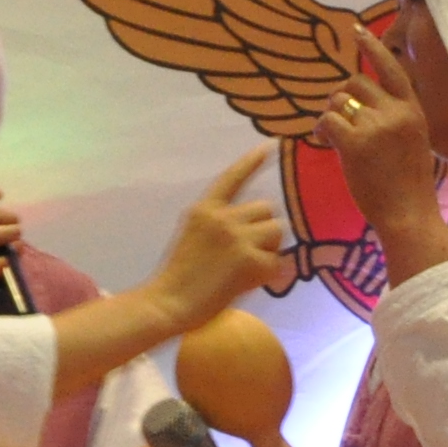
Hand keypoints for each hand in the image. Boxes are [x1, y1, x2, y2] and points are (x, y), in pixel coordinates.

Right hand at [146, 148, 288, 328]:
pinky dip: (269, 275)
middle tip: (249, 253)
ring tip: (249, 267)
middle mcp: (221, 216)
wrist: (170, 302)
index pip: (233, 177)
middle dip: (265, 230)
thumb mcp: (193, 236)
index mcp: (204, 209)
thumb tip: (257, 228)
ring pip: (276, 231)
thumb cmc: (180, 277)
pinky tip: (249, 283)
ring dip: (270, 249)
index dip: (253, 161)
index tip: (272, 144)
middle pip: (267, 209)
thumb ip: (220, 224)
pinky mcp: (249, 260)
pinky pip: (277, 262)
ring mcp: (236, 237)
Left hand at [313, 11, 444, 243]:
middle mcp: (395, 113)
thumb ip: (395, 119)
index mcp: (413, 111)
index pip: (392, 69)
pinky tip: (324, 142)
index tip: (357, 31)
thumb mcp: (414, 143)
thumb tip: (360, 104)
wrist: (409, 215)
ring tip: (331, 137)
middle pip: (355, 83)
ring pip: (338, 101)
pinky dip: (321, 129)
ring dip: (329, 115)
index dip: (373, 48)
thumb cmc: (409, 187)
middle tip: (337, 118)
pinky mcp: (355, 144)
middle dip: (340, 96)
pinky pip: (327, 120)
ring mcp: (375, 127)